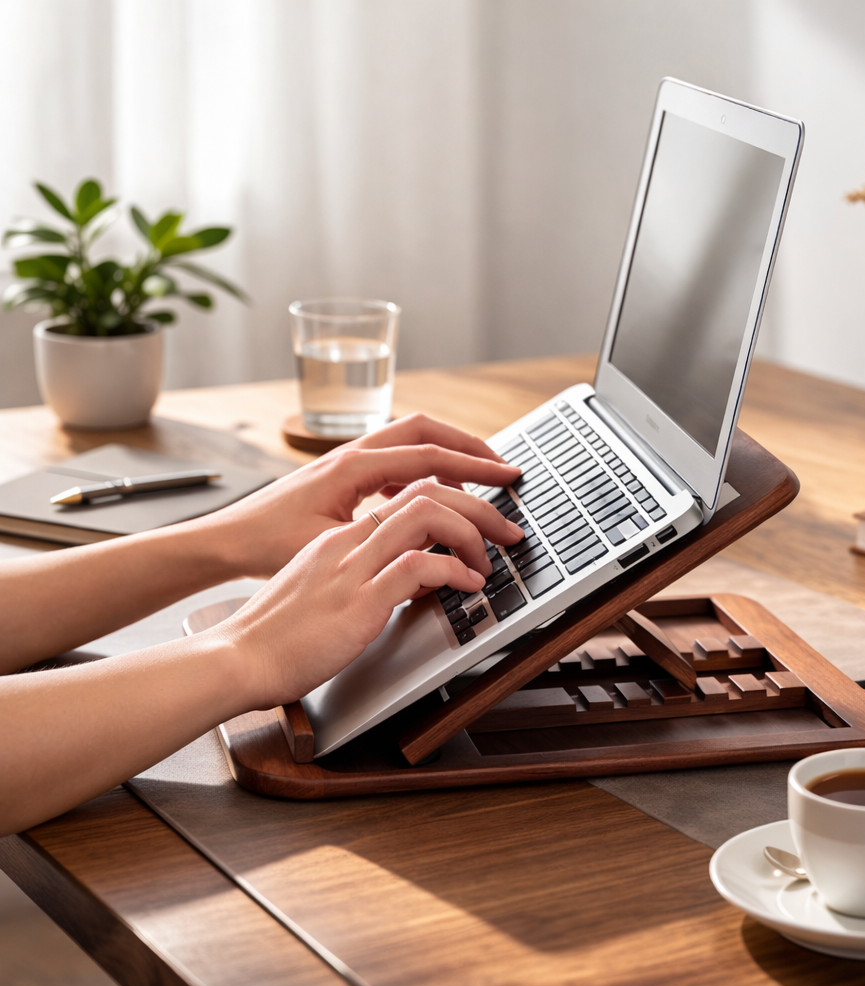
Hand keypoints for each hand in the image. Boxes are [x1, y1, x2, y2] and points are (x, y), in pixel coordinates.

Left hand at [207, 413, 521, 577]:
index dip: (478, 468)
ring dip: (448, 453)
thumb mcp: (331, 547)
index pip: (433, 457)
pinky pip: (395, 457)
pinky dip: (423, 466)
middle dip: (471, 447)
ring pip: (411, 440)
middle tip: (503, 468)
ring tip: (477, 478)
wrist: (226, 541)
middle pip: (428, 431)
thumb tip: (433, 547)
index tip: (509, 477)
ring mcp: (346, 459)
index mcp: (354, 467)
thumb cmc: (267, 545)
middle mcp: (352, 453)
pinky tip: (430, 492)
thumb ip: (383, 541)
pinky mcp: (342, 472)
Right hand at [221, 489, 519, 707]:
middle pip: (426, 491)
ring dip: (471, 532)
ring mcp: (352, 567)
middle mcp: (349, 543)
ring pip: (426, 515)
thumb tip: (413, 579)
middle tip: (507, 528)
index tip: (480, 515)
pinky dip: (454, 570)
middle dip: (478, 504)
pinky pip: (419, 566)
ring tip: (491, 558)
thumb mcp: (324, 594)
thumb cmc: (276, 635)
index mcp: (341, 539)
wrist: (237, 659)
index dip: (453, 497)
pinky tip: (469, 585)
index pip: (407, 494)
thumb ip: (365, 579)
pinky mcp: (358, 600)